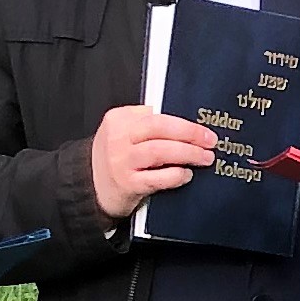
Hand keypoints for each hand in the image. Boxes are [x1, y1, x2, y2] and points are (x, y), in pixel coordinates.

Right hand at [90, 104, 221, 221]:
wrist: (89, 187)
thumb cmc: (115, 158)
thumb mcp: (123, 133)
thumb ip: (147, 126)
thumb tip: (188, 127)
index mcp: (119, 119)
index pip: (155, 113)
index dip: (182, 120)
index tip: (202, 126)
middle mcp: (118, 138)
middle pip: (158, 127)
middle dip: (189, 133)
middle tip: (210, 140)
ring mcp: (122, 162)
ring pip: (160, 151)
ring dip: (188, 153)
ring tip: (205, 158)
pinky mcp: (127, 184)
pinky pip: (157, 178)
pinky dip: (176, 175)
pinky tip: (186, 174)